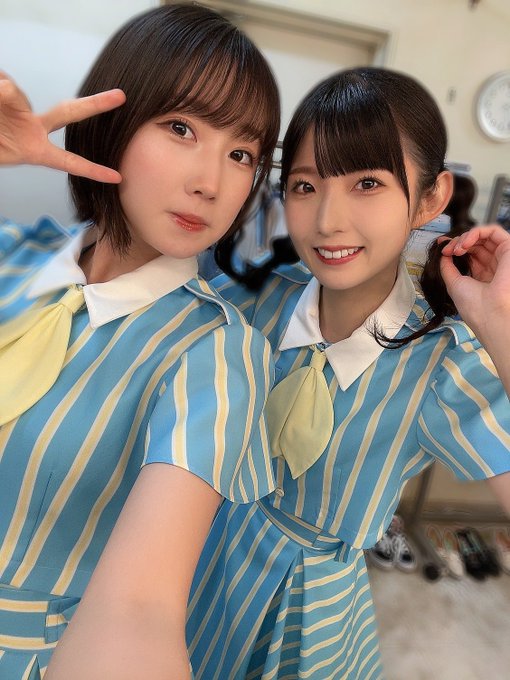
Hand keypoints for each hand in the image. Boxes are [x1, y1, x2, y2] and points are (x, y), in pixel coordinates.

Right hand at [0, 72, 125, 182]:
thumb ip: (8, 118)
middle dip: (95, 105)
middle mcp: (33, 126)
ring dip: (1, 98)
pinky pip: (2, 84)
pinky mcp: (3, 89)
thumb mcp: (2, 152)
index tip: (117, 178)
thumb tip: (7, 86)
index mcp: (35, 149)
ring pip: (14, 92)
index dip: (92, 170)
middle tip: (122, 96)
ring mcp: (18, 108)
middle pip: (68, 113)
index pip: (69, 161)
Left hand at [440, 224, 509, 334]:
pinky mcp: (508, 248)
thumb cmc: (474, 305)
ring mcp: (500, 257)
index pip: (468, 253)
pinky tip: (464, 243)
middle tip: (446, 250)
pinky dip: (476, 232)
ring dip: (465, 237)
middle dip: (456, 242)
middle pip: (474, 243)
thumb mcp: (454, 283)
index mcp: (481, 274)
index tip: (441, 248)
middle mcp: (492, 265)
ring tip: (456, 249)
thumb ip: (447, 268)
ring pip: (482, 236)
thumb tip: (442, 255)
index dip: (454, 246)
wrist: (489, 313)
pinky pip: (493, 230)